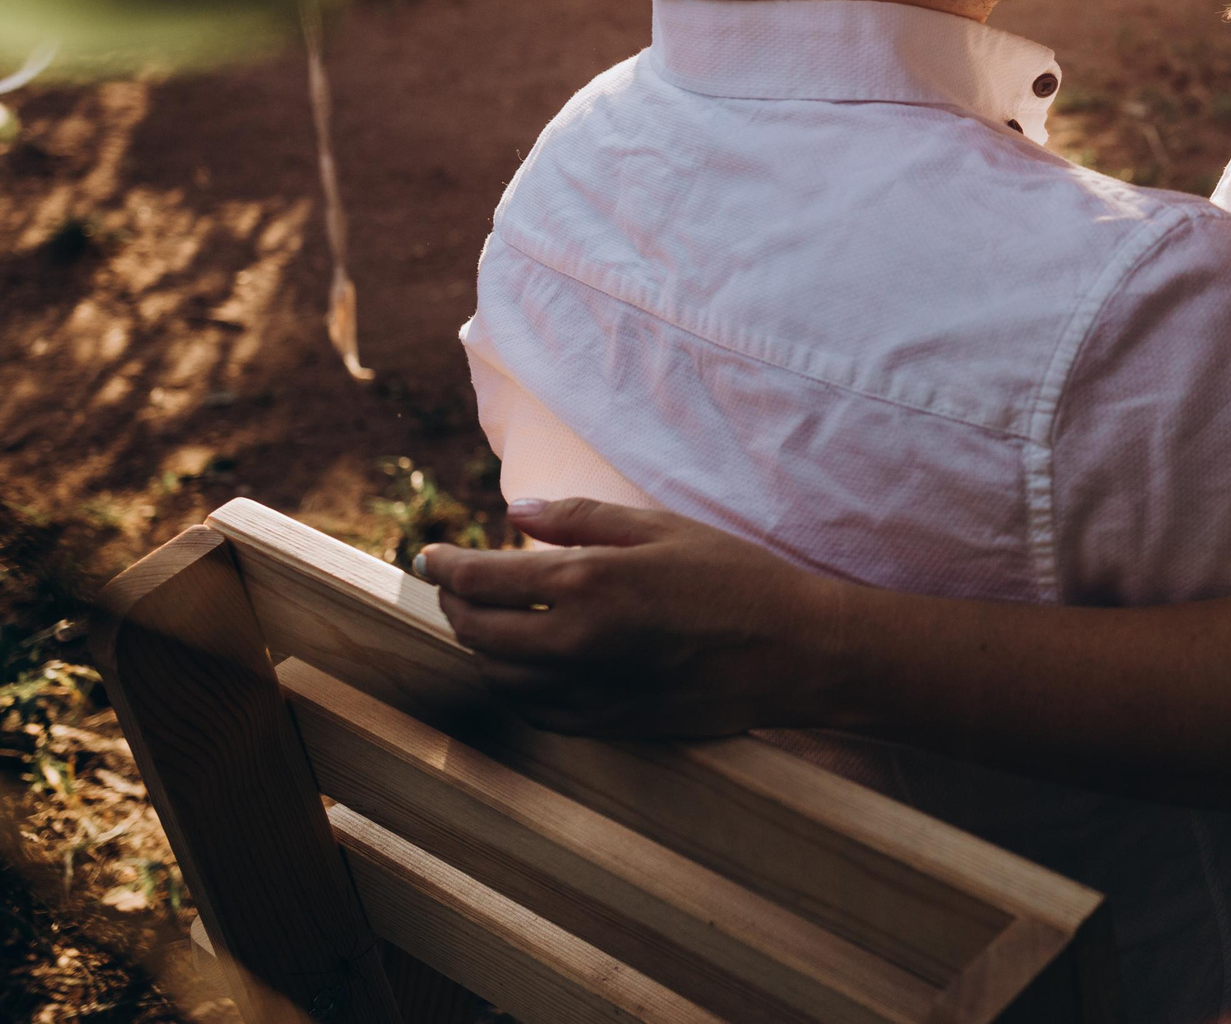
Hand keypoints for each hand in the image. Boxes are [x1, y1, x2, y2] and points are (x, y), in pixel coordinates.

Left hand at [414, 498, 857, 737]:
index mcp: (588, 581)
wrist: (795, 650)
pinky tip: (526, 665)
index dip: (443, 564)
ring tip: (488, 623)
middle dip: (454, 605)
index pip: (480, 578)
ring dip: (481, 648)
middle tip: (455, 586)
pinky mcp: (608, 724)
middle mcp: (576, 642)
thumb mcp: (661, 527)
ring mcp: (589, 692)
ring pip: (498, 678)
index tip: (429, 555)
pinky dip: (514, 687)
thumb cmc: (735, 577)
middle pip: (475, 631)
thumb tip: (513, 512)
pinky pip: (534, 713)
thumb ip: (579, 517)